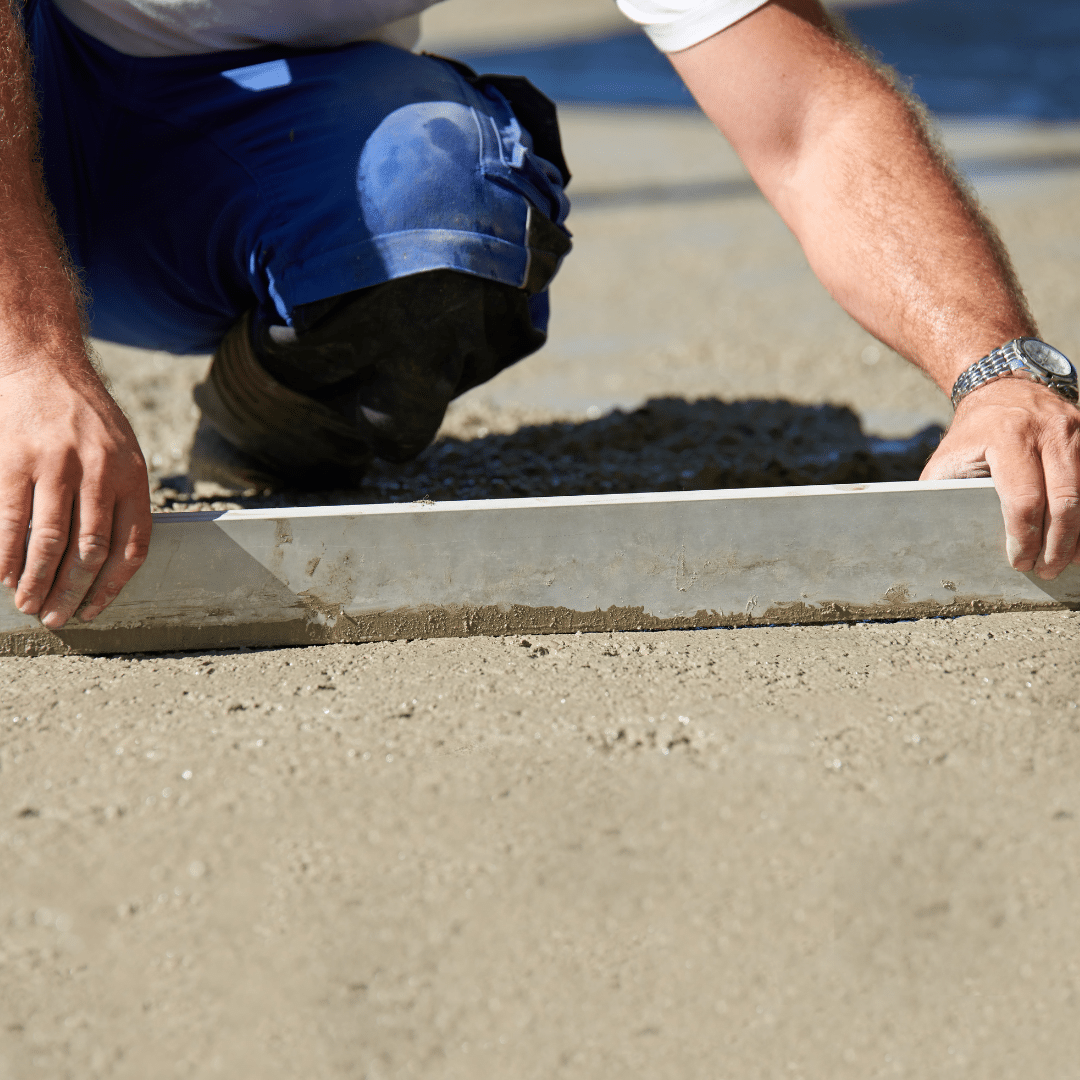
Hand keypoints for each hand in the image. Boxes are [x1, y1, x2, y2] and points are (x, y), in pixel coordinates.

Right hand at [0, 361, 151, 628]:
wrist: (44, 364)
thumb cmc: (86, 417)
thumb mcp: (122, 452)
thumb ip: (122, 498)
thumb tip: (110, 557)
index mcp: (133, 476)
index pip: (132, 546)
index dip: (112, 586)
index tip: (94, 611)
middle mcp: (101, 473)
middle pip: (91, 551)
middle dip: (71, 593)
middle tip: (55, 618)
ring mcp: (58, 467)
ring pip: (50, 541)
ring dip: (36, 581)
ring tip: (26, 604)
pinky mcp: (16, 460)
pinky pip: (10, 518)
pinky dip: (4, 553)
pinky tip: (0, 574)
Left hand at [922, 378, 1079, 579]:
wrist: (1003, 389)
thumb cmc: (972, 433)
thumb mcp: (949, 458)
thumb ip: (944, 492)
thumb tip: (937, 532)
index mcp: (1007, 437)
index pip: (1023, 498)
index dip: (1024, 536)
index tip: (1019, 560)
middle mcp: (1048, 431)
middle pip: (1064, 500)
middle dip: (1058, 543)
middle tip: (1048, 569)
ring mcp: (1076, 432)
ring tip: (1068, 560)